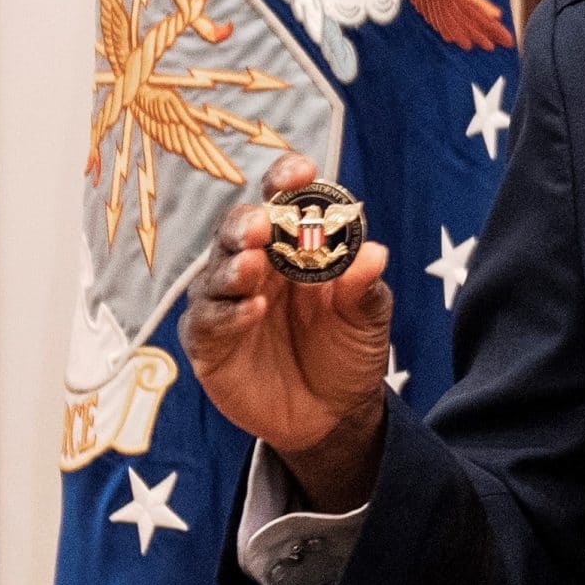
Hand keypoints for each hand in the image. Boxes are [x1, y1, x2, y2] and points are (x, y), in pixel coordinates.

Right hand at [179, 150, 391, 510]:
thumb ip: (365, 287)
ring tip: (253, 265)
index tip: (301, 170)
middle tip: (264, 222)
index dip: (287, 181)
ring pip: (217, 272)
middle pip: (239, 229)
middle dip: (250, 221)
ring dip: (235, 265)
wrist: (335, 414)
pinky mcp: (209, 341)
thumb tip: (375, 253)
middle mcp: (255, 265)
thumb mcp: (367, 318)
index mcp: (294, 246)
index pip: (284, 202)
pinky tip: (251, 310)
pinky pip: (209, 321)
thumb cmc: (348, 349)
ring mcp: (227, 301)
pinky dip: (229, 313)